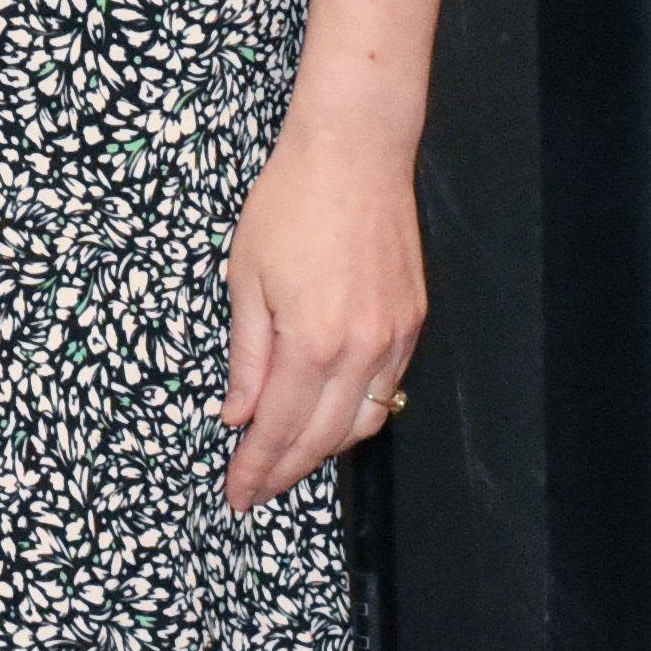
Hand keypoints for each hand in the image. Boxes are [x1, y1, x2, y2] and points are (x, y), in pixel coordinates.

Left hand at [219, 112, 424, 511]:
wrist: (354, 156)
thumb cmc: (291, 205)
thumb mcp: (245, 277)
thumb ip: (248, 354)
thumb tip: (239, 413)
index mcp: (314, 342)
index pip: (282, 428)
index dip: (258, 467)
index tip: (239, 494)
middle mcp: (363, 351)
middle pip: (327, 437)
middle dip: (288, 470)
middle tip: (257, 489)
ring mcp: (395, 339)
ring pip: (365, 421)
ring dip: (326, 447)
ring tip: (288, 459)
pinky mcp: (412, 322)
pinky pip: (387, 388)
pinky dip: (357, 413)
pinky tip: (331, 415)